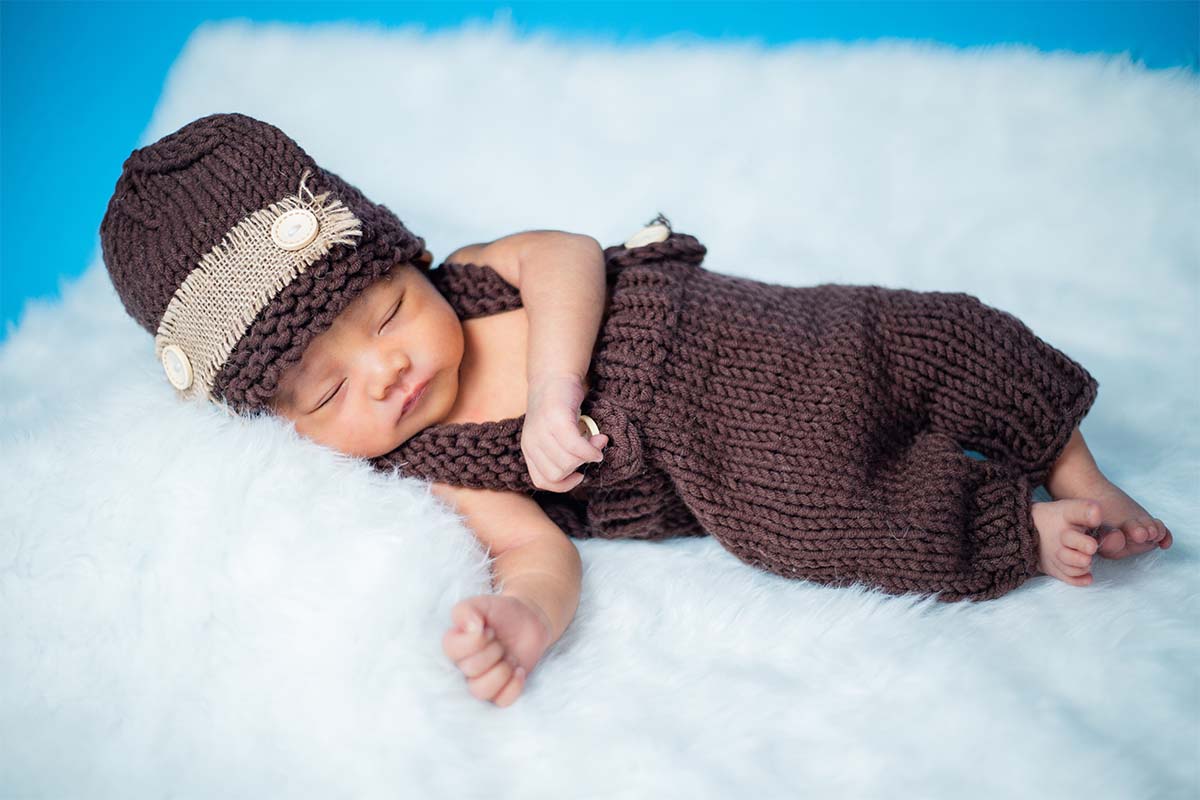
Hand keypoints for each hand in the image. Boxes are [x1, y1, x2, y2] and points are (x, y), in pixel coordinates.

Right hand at [442, 594, 553, 707]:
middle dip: (494, 651)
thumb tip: (471, 627)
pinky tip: (519, 670)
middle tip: (501, 642)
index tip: (489, 629)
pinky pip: (500, 701)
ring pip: (481, 690)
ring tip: (510, 657)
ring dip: (502, 670)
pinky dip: (514, 686)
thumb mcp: (482, 603)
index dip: (477, 639)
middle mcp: (463, 666)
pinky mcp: (500, 692)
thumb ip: (466, 610)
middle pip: (470, 669)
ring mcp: (481, 681)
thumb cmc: (501, 613)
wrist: (528, 622)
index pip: (453, 650)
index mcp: (454, 644)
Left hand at [521, 373, 607, 491]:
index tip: (578, 474)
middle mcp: (532, 442)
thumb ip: (562, 454)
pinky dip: (591, 450)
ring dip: (588, 456)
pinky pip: (575, 447)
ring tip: (597, 441)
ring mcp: (542, 430)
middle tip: (591, 452)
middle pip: (557, 474)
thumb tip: (587, 466)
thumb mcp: (552, 436)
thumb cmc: (558, 408)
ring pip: (567, 462)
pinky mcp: (556, 419)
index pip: (542, 482)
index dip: (563, 484)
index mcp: (529, 449)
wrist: (554, 376)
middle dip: (578, 468)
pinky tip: (600, 440)